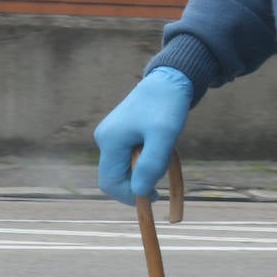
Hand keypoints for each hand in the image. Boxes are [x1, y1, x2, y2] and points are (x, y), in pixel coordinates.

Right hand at [94, 67, 193, 205]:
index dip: (129, 196)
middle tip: (161, 183)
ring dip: (142, 172)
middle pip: (115, 177)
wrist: (170, 79)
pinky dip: (143, 161)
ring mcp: (112, 135)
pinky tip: (159, 151)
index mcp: (110, 141)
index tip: (154, 197)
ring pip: (123, 168)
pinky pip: (128, 157)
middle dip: (136, 184)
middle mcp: (105, 138)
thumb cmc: (167, 105)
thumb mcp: (164, 137)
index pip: (110, 183)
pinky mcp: (121, 132)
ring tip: (163, 159)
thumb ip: (150, 165)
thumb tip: (139, 192)